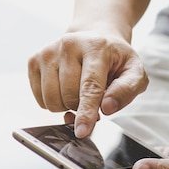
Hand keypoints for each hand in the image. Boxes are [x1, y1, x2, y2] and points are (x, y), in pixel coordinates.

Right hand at [28, 31, 147, 137]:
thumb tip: (106, 108)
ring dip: (66, 105)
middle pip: (68, 96)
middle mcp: (68, 44)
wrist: (93, 37)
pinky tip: (63, 88)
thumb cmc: (113, 59)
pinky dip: (53, 101)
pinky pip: (40, 98)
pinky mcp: (34, 60)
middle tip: (92, 99)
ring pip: (51, 99)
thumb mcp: (134, 72)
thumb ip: (127, 90)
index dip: (86, 112)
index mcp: (95, 46)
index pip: (89, 86)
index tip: (82, 131)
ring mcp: (48, 51)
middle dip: (81, 107)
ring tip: (78, 92)